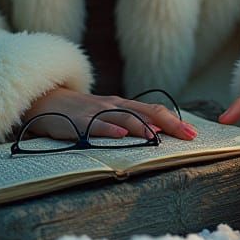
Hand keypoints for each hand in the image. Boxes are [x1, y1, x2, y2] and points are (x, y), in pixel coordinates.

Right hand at [19, 87, 197, 141]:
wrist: (46, 101)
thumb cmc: (81, 113)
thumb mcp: (107, 115)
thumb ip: (129, 123)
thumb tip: (157, 133)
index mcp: (122, 106)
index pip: (153, 111)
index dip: (174, 121)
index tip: (193, 134)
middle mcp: (113, 106)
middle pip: (146, 113)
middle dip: (169, 124)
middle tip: (189, 137)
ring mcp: (96, 112)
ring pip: (124, 118)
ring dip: (142, 127)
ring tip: (159, 136)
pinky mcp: (78, 121)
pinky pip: (95, 125)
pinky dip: (108, 130)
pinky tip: (120, 136)